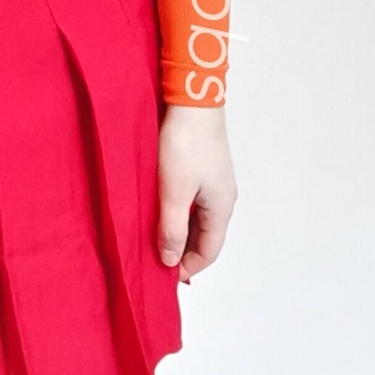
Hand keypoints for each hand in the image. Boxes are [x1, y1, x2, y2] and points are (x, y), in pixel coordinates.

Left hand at [157, 103, 237, 283]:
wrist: (192, 100)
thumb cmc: (185, 144)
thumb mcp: (174, 192)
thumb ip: (173, 229)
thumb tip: (171, 261)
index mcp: (222, 207)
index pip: (208, 251)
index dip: (187, 267)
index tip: (163, 275)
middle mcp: (222, 197)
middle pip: (204, 236)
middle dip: (182, 250)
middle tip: (154, 258)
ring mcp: (214, 181)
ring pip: (197, 217)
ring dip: (178, 229)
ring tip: (152, 235)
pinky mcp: (202, 166)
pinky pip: (192, 199)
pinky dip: (177, 210)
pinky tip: (157, 207)